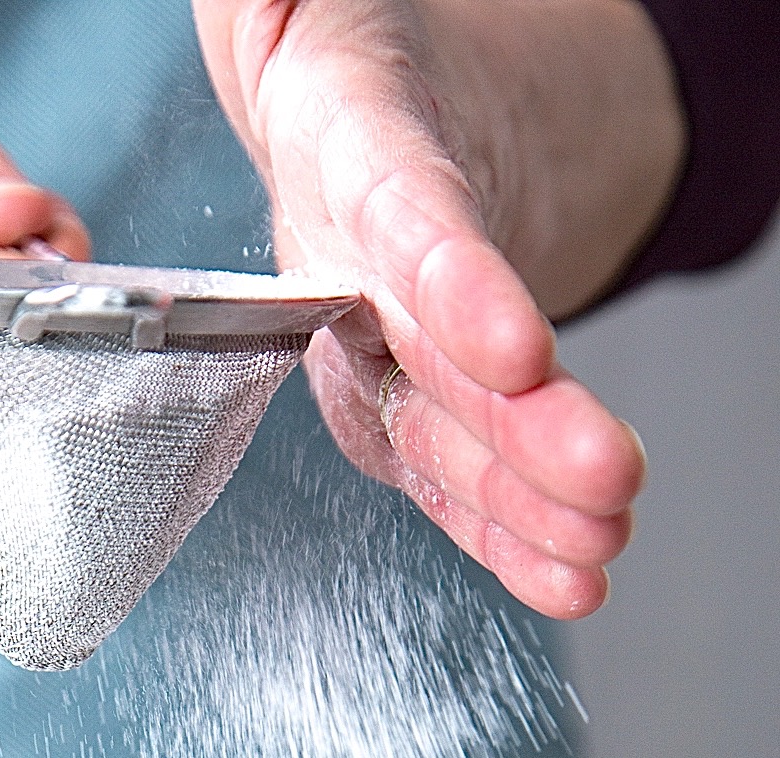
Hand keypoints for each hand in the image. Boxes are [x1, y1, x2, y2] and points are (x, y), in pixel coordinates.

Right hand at [193, 0, 685, 616]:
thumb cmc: (352, 50)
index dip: (448, 288)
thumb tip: (283, 19)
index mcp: (334, 138)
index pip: (394, 215)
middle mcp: (338, 267)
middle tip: (603, 480)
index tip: (516, 352)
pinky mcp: (406, 402)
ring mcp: (369, 347)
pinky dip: (512, 534)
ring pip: (442, 436)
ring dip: (523, 504)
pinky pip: (453, 476)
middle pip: (423, 364)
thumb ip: (281, 7)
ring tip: (604, 540)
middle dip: (511, 437)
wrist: (354, 108)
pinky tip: (573, 573)